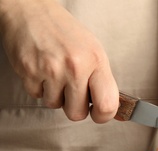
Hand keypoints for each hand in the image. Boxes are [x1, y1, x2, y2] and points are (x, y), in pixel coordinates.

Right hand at [0, 0, 118, 122]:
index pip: (107, 104)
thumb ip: (102, 80)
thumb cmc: (65, 32)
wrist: (31, 10)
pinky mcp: (29, 71)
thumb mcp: (94, 51)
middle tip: (73, 92)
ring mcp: (51, 70)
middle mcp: (75, 66)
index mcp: (96, 61)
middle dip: (75, 107)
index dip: (103, 116)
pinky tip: (42, 70)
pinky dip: (39, 87)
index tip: (99, 114)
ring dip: (55, 95)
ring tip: (56, 74)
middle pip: (77, 113)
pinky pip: (37, 96)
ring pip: (55, 105)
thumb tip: (112, 110)